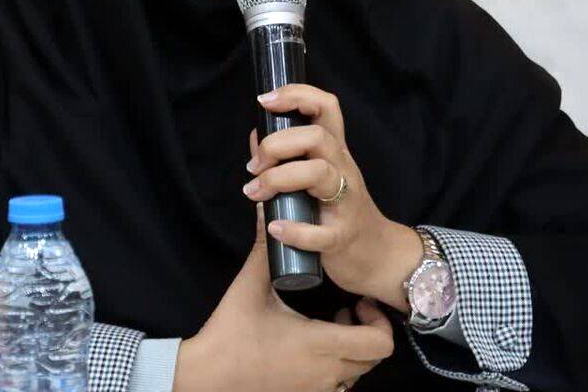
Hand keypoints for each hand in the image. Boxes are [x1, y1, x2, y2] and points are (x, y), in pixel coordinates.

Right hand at [173, 204, 393, 391]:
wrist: (209, 375)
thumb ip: (263, 250)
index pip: (378, 342)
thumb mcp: (249, 287)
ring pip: (358, 372)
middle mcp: (326, 371)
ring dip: (354, 349)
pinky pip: (339, 383)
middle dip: (370, 332)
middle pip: (375, 358)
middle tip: (349, 309)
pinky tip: (316, 346)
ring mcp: (317, 388)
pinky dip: (339, 366)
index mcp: (319, 343)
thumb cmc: (231, 332)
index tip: (357, 301)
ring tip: (332, 325)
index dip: (378, 321)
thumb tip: (265, 212)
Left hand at [244, 84, 422, 312]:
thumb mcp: (320, 177)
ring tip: (255, 193)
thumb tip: (257, 135)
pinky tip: (276, 228)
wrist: (378, 255)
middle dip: (277, 145)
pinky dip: (294, 230)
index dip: (296, 95)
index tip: (265, 100)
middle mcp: (344, 170)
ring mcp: (346, 202)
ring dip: (278, 179)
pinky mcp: (342, 236)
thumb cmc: (341, 211)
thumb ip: (289, 156)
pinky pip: (320, 231)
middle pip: (317, 138)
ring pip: (319, 173)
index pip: (326, 107)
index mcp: (336, 152)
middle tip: (254, 166)